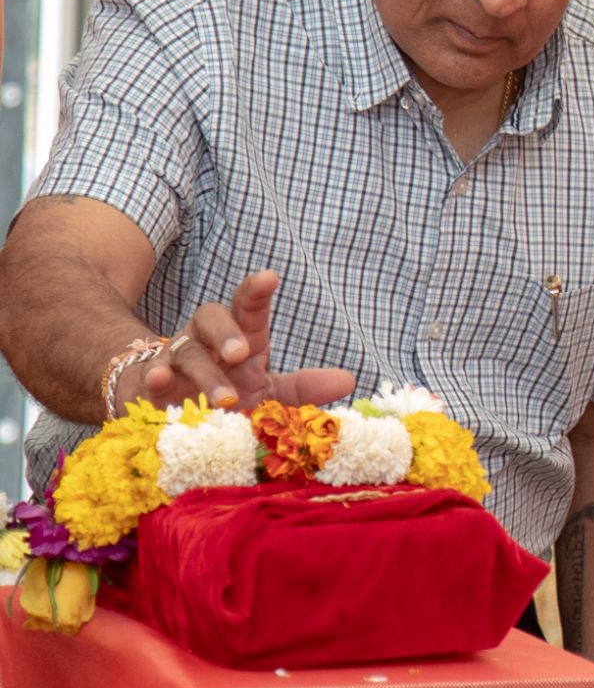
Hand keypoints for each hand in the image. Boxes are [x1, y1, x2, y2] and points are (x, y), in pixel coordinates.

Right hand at [126, 270, 356, 410]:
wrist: (173, 411)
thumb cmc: (229, 396)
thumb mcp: (270, 393)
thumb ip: (305, 387)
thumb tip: (349, 380)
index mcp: (240, 337)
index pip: (248, 308)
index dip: (256, 291)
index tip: (269, 277)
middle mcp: (206, 341)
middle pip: (210, 317)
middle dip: (225, 332)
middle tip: (241, 353)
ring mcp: (176, 360)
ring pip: (186, 352)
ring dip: (206, 375)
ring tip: (227, 399)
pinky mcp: (151, 384)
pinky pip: (150, 376)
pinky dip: (154, 378)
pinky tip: (158, 383)